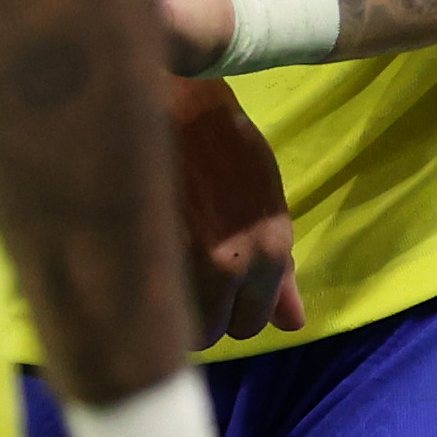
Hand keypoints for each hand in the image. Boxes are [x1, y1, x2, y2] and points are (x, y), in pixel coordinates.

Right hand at [170, 75, 301, 344]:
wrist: (178, 102)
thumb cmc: (229, 147)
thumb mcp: (268, 204)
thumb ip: (280, 270)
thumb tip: (294, 325)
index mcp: (269, 249)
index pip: (251, 324)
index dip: (233, 312)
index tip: (221, 293)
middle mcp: (230, 264)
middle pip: (211, 333)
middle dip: (201, 315)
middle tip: (191, 277)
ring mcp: (182, 259)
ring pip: (173, 324)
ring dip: (170, 309)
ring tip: (169, 267)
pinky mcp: (142, 250)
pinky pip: (143, 301)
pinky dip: (143, 291)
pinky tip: (145, 259)